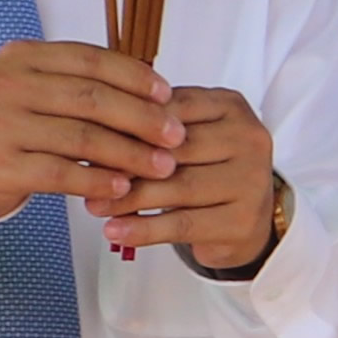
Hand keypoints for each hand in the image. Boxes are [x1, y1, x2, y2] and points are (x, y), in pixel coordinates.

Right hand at [0, 39, 181, 219]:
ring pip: (82, 138)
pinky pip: (62, 174)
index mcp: (21, 58)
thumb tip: (151, 94)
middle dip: (142, 118)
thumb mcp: (30, 89)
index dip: (134, 77)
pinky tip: (124, 189)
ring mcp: (2, 127)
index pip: (89, 60)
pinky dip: (98, 181)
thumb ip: (76, 84)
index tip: (167, 95)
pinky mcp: (1, 166)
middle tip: (176, 136)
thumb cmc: (3, 124)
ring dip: (130, 154)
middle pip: (92, 99)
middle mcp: (8, 87)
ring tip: (162, 167)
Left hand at [105, 83, 280, 270]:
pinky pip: (183, 224)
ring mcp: (252, 181)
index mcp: (231, 106)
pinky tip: (116, 231)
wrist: (249, 218)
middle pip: (175, 149)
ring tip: (94, 206)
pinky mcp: (243, 221)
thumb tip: (91, 137)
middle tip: (85, 175)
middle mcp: (249, 139)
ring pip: (176, 187)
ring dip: (128, 199)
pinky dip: (145, 229)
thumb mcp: (187, 136)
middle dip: (124, 163)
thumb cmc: (208, 169)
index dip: (128, 124)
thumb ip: (151, 129)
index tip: (89, 136)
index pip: (172, 108)